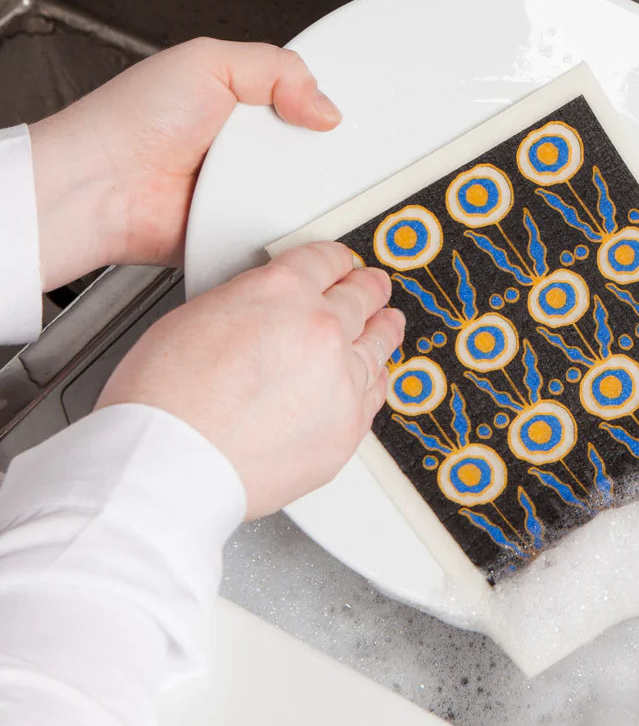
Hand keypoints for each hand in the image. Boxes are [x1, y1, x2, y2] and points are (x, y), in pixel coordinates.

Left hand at [29, 37, 340, 290]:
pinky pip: (285, 227)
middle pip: (310, 147)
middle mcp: (245, 145)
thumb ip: (276, 68)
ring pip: (304, 190)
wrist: (103, 188)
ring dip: (303, 187)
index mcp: (239, 99)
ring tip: (286, 176)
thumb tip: (324, 107)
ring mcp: (246, 188)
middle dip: (316, 148)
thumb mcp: (209, 62)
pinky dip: (289, 222)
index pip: (302, 98)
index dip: (320, 104)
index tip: (331, 115)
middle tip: (305, 145)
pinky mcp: (244, 227)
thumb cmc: (132, 122)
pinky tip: (282, 210)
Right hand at [97, 243, 404, 518]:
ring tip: (388, 324)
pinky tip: (376, 376)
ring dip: (382, 330)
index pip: (325, 260)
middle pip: (361, 297)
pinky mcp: (348, 427)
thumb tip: (265, 314)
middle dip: (366, 289)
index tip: (340, 264)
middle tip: (373, 287)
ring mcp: (341, 379)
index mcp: (281, 292)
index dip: (334, 260)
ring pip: (378, 344)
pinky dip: (376, 379)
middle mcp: (321, 330)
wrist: (169, 466)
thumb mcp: (196, 316)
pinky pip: (375, 394)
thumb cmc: (164, 401)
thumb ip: (248, 305)